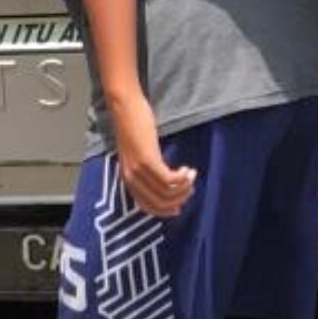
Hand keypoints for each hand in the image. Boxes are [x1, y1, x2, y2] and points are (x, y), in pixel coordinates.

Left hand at [110, 102, 195, 217]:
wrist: (126, 107)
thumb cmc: (133, 127)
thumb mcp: (136, 154)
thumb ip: (145, 170)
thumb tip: (165, 183)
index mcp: (127, 179)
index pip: (146, 206)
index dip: (164, 210)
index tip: (179, 207)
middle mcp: (131, 178)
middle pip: (159, 202)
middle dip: (178, 199)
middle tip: (190, 188)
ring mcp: (138, 170)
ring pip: (166, 192)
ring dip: (183, 187)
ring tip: (191, 176)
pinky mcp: (148, 160)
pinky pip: (168, 179)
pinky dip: (182, 177)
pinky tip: (188, 170)